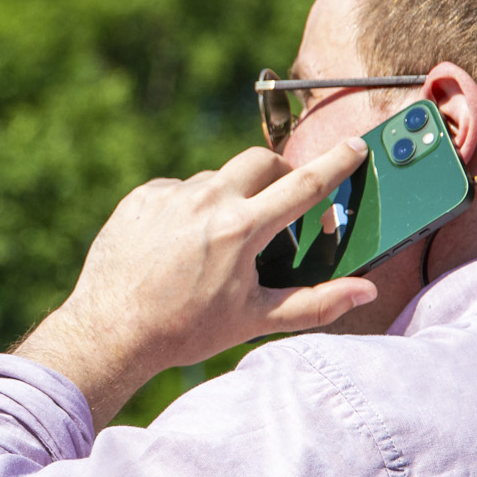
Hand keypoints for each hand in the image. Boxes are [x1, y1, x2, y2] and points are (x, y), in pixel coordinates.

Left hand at [14, 140, 377, 424]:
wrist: (111, 330)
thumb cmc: (186, 330)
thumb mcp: (255, 320)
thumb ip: (316, 304)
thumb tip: (365, 292)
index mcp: (241, 229)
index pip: (303, 184)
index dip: (335, 164)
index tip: (353, 146)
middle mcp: (207, 200)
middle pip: (261, 163)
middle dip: (278, 175)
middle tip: (278, 206)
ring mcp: (171, 194)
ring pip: (217, 180)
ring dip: (229, 200)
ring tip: (215, 246)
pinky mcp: (142, 196)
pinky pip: (178, 190)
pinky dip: (189, 209)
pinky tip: (178, 247)